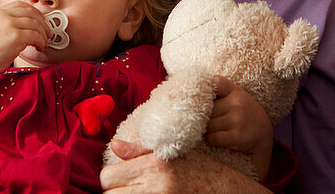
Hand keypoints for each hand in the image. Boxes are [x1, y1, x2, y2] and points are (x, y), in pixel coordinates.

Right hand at [0, 1, 48, 76]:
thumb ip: (5, 26)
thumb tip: (23, 30)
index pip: (20, 5)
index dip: (34, 12)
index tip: (40, 20)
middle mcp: (4, 15)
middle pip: (31, 12)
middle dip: (43, 23)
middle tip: (47, 32)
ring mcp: (10, 24)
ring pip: (36, 24)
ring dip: (43, 34)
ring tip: (43, 43)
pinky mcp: (16, 36)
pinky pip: (36, 36)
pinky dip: (41, 42)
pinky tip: (39, 48)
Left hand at [101, 140, 268, 192]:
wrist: (226, 190)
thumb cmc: (200, 169)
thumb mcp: (173, 153)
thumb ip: (140, 150)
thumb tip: (115, 145)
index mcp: (153, 167)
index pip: (108, 176)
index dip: (112, 177)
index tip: (122, 177)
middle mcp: (154, 187)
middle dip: (116, 191)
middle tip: (128, 188)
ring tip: (137, 192)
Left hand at [206, 76, 273, 180]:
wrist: (263, 133)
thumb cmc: (243, 111)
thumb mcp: (235, 95)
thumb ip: (218, 90)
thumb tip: (189, 92)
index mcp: (235, 91)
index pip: (217, 83)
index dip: (204, 87)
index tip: (196, 94)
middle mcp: (237, 104)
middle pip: (206, 109)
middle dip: (202, 116)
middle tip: (200, 119)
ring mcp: (237, 120)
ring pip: (208, 125)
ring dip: (205, 129)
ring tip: (208, 129)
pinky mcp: (236, 137)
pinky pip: (212, 138)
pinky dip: (209, 139)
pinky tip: (213, 137)